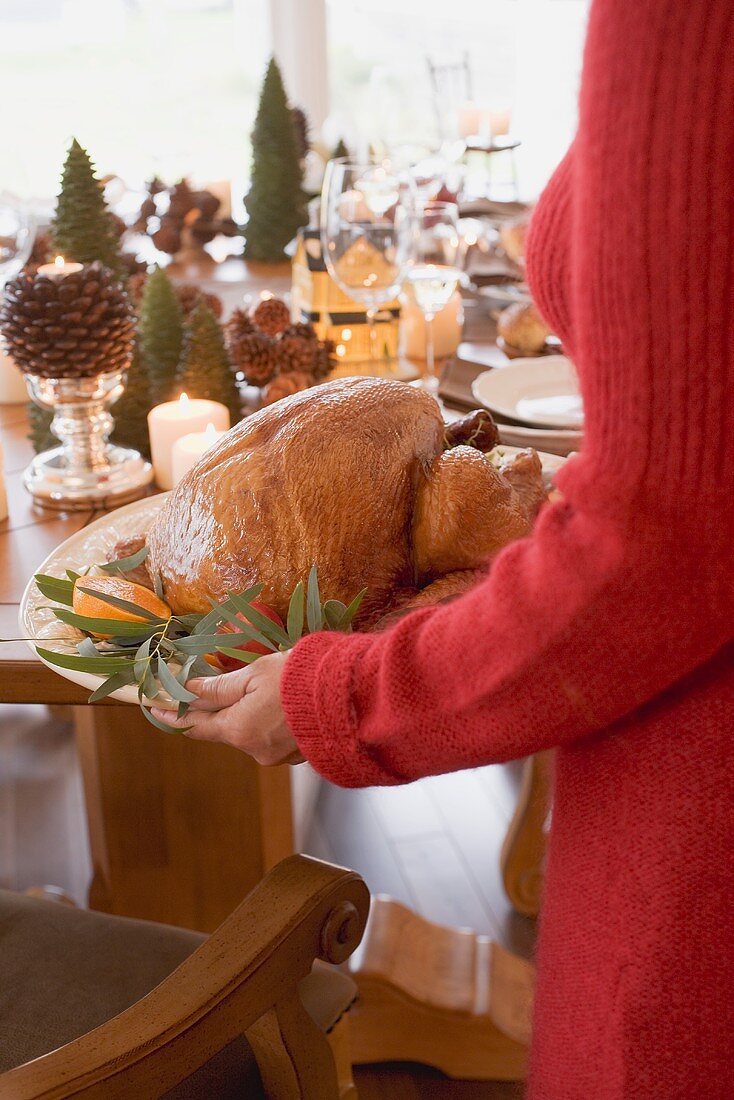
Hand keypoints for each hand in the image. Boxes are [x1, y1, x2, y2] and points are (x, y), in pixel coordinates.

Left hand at [150, 651, 303, 765]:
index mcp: (239, 731)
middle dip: (224, 707)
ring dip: (253, 711)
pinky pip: (277, 736)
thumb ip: (219, 687)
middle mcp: (256, 751)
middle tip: (223, 681)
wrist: (350, 695)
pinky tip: (288, 701)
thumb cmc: (300, 678)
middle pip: (227, 728)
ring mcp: (280, 755)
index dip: (175, 716)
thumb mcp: (255, 674)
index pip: (196, 727)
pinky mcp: (301, 753)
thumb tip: (189, 690)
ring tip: (272, 686)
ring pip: (254, 731)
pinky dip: (275, 720)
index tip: (156, 707)